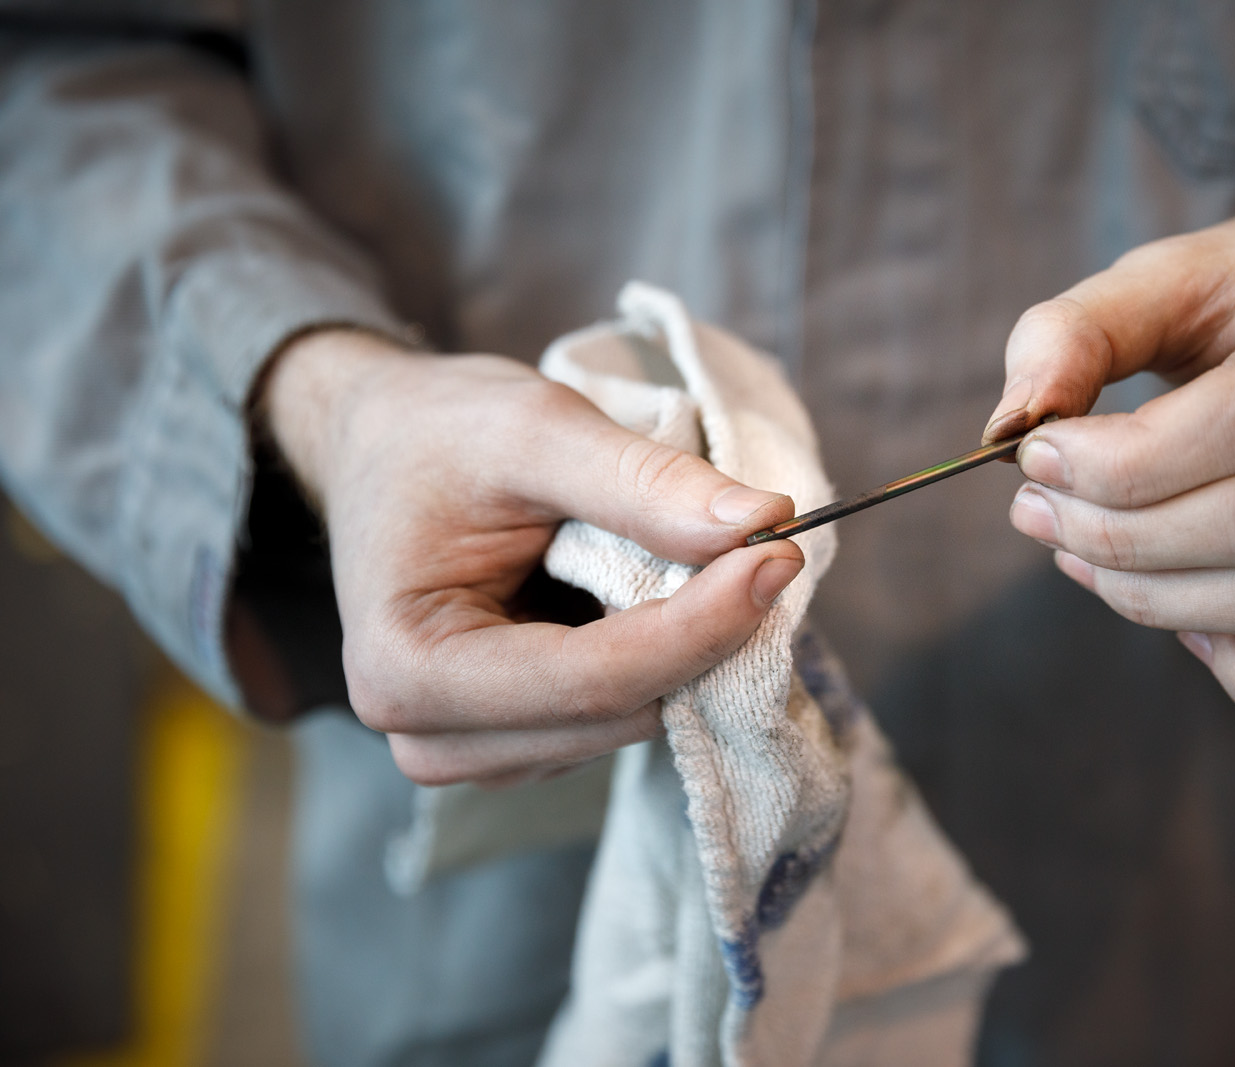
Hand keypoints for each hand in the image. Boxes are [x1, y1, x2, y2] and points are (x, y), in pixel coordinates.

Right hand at [255, 329, 801, 783]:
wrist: (384, 449)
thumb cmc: (440, 434)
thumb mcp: (535, 428)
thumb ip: (642, 482)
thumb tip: (758, 523)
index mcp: (406, 669)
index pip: (592, 681)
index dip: (701, 625)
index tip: (779, 555)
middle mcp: (432, 738)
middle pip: (619, 714)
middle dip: (704, 636)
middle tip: (761, 545)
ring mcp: (478, 752)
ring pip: (632, 722)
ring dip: (686, 647)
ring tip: (680, 556)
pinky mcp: (522, 744)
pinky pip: (625, 715)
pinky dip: (663, 656)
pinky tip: (652, 591)